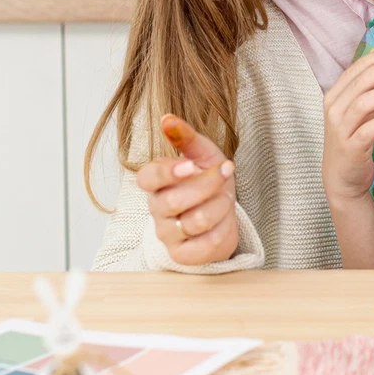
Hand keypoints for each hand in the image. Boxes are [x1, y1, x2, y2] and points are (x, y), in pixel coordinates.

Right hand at [136, 115, 237, 264]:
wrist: (223, 212)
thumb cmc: (208, 179)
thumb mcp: (203, 153)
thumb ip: (185, 137)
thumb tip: (167, 118)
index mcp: (156, 182)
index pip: (148, 178)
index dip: (168, 173)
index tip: (191, 165)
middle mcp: (157, 210)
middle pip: (174, 201)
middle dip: (207, 185)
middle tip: (225, 172)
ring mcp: (168, 234)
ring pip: (195, 222)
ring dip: (220, 204)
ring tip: (225, 197)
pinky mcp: (184, 255)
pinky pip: (207, 244)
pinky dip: (224, 228)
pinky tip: (224, 220)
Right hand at [322, 46, 373, 204]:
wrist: (341, 178)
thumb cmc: (351, 139)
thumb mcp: (356, 112)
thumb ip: (367, 92)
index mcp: (333, 98)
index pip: (353, 71)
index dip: (372, 58)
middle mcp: (334, 111)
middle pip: (358, 84)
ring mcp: (341, 130)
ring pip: (361, 104)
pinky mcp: (351, 148)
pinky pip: (367, 131)